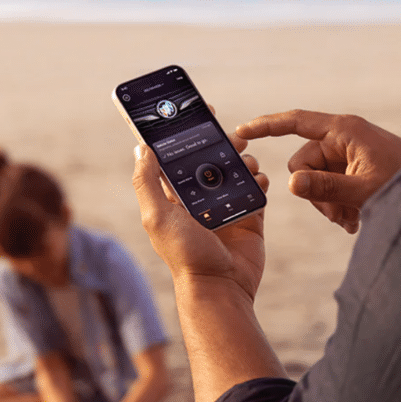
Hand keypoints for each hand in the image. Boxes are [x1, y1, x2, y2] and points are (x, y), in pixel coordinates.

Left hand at [131, 139, 269, 299]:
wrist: (221, 287)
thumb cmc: (184, 255)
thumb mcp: (156, 216)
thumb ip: (147, 182)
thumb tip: (141, 148)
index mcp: (174, 197)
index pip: (177, 158)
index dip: (185, 135)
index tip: (197, 113)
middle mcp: (199, 200)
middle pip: (210, 160)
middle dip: (221, 144)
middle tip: (232, 137)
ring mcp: (225, 208)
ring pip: (236, 172)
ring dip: (243, 161)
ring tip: (247, 162)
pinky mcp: (249, 218)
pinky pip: (256, 190)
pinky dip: (259, 182)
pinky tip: (258, 181)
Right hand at [236, 109, 400, 233]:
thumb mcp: (363, 191)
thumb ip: (326, 188)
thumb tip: (291, 183)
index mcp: (344, 130)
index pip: (295, 122)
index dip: (266, 126)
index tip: (241, 131)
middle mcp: (343, 138)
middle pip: (303, 163)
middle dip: (314, 193)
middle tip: (339, 215)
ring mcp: (348, 154)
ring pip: (315, 180)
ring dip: (328, 205)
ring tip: (353, 220)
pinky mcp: (355, 169)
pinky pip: (330, 186)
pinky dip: (338, 206)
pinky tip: (356, 219)